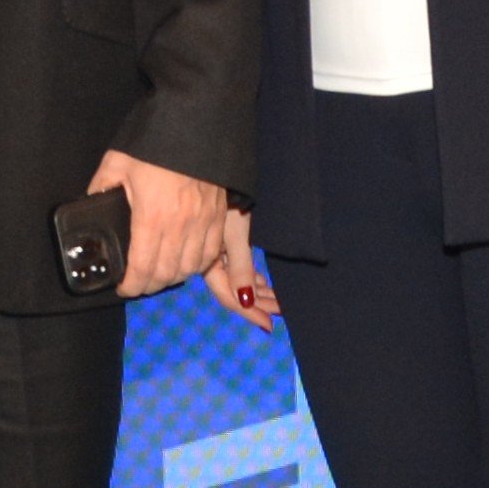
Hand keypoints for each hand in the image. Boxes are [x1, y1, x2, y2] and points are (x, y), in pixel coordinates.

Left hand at [100, 151, 228, 297]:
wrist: (196, 121)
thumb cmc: (153, 141)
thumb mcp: (117, 162)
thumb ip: (101, 187)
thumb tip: (89, 205)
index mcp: (152, 216)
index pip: (142, 267)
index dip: (131, 286)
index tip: (123, 288)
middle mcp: (181, 226)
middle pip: (167, 273)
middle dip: (150, 285)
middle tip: (138, 283)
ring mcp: (204, 222)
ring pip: (191, 267)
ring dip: (174, 276)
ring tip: (161, 274)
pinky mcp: (220, 215)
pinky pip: (212, 253)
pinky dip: (198, 264)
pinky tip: (187, 261)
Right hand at [206, 206, 282, 329]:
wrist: (211, 163)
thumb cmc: (226, 195)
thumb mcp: (235, 231)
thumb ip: (240, 266)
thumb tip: (246, 300)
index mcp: (208, 258)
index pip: (229, 295)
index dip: (247, 312)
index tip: (268, 325)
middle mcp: (209, 257)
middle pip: (233, 291)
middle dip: (258, 303)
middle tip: (280, 312)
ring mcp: (214, 248)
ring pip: (236, 279)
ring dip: (256, 291)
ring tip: (276, 300)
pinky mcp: (221, 238)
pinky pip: (236, 266)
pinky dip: (251, 277)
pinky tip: (260, 281)